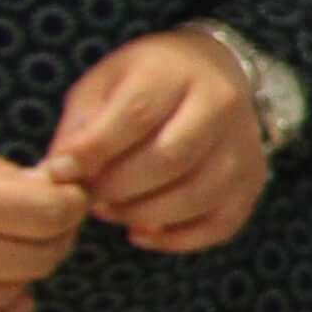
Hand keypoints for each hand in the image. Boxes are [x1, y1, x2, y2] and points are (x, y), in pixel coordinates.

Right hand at [0, 139, 88, 311]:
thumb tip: (57, 188)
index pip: (49, 214)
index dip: (70, 202)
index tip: (67, 194)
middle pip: (40, 256)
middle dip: (56, 236)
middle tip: (48, 220)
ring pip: (15, 293)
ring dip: (25, 270)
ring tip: (12, 246)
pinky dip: (5, 311)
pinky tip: (8, 291)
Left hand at [46, 27, 265, 251]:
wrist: (213, 73)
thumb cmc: (145, 82)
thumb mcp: (104, 85)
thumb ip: (80, 128)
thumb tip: (58, 175)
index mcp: (175, 73)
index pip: (137, 115)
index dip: (95, 151)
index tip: (60, 172)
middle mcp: (221, 106)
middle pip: (170, 159)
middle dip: (118, 187)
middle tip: (89, 195)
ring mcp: (244, 146)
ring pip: (197, 195)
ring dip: (143, 215)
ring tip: (111, 210)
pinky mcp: (253, 181)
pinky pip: (219, 224)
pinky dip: (176, 239)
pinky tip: (144, 231)